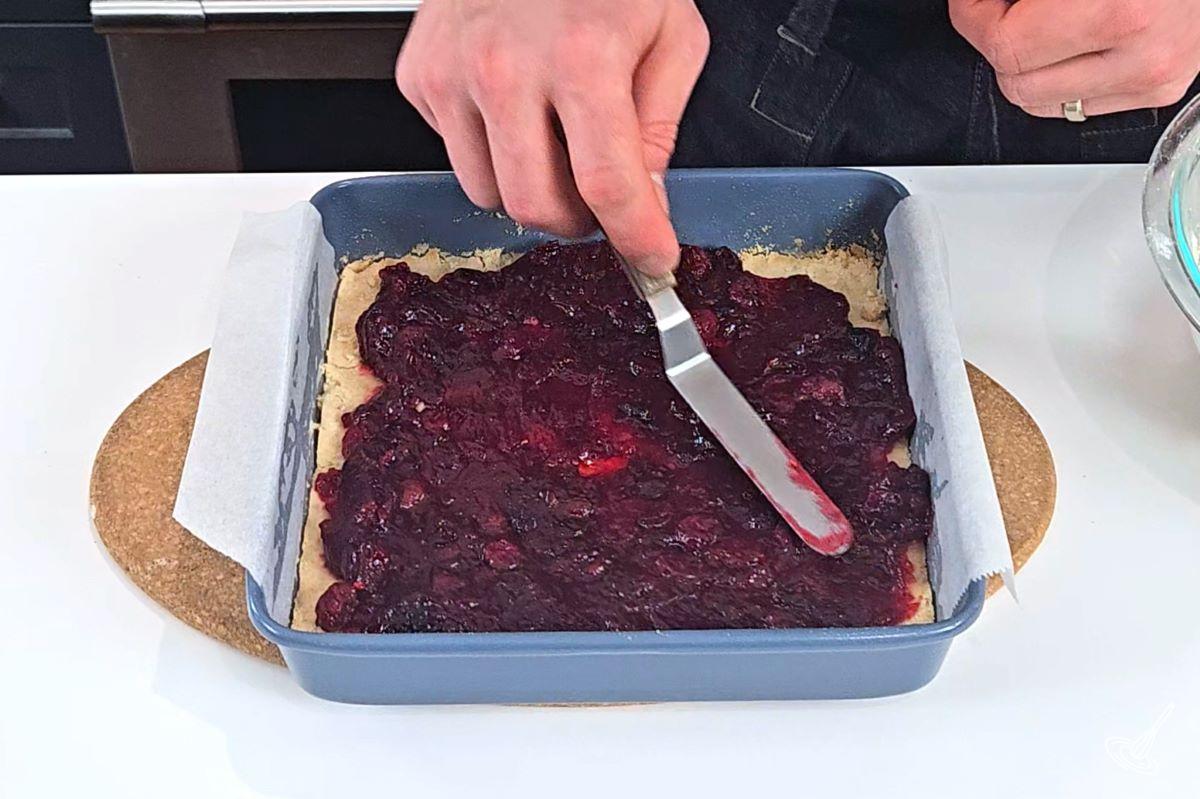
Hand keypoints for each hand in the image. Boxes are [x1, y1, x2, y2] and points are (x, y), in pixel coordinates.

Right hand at [395, 0, 709, 274]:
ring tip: (555, 139)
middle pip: (535, 206)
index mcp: (581, 57)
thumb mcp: (671, 35)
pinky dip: (490, 149)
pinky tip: (514, 106)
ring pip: (488, 193)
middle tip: (601, 201)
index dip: (637, 238)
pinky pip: (456, 155)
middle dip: (579, 223)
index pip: (607, 185)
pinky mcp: (420, 75)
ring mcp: (452, 72)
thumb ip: (658, 128)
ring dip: (531, 188)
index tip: (653, 260)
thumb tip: (644, 203)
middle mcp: (505, 67)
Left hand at [950, 0, 1199, 117]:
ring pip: (1042, 103)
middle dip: (997, 44)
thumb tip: (981, 6)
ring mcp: (1152, 78)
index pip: (1007, 45)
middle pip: (1018, 82)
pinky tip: (1070, 41)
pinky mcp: (1159, 91)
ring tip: (1036, 23)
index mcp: (1121, 12)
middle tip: (998, 9)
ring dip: (1025, 67)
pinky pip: (1079, 104)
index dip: (974, 19)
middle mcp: (1142, 54)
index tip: (969, 3)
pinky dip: (1061, 78)